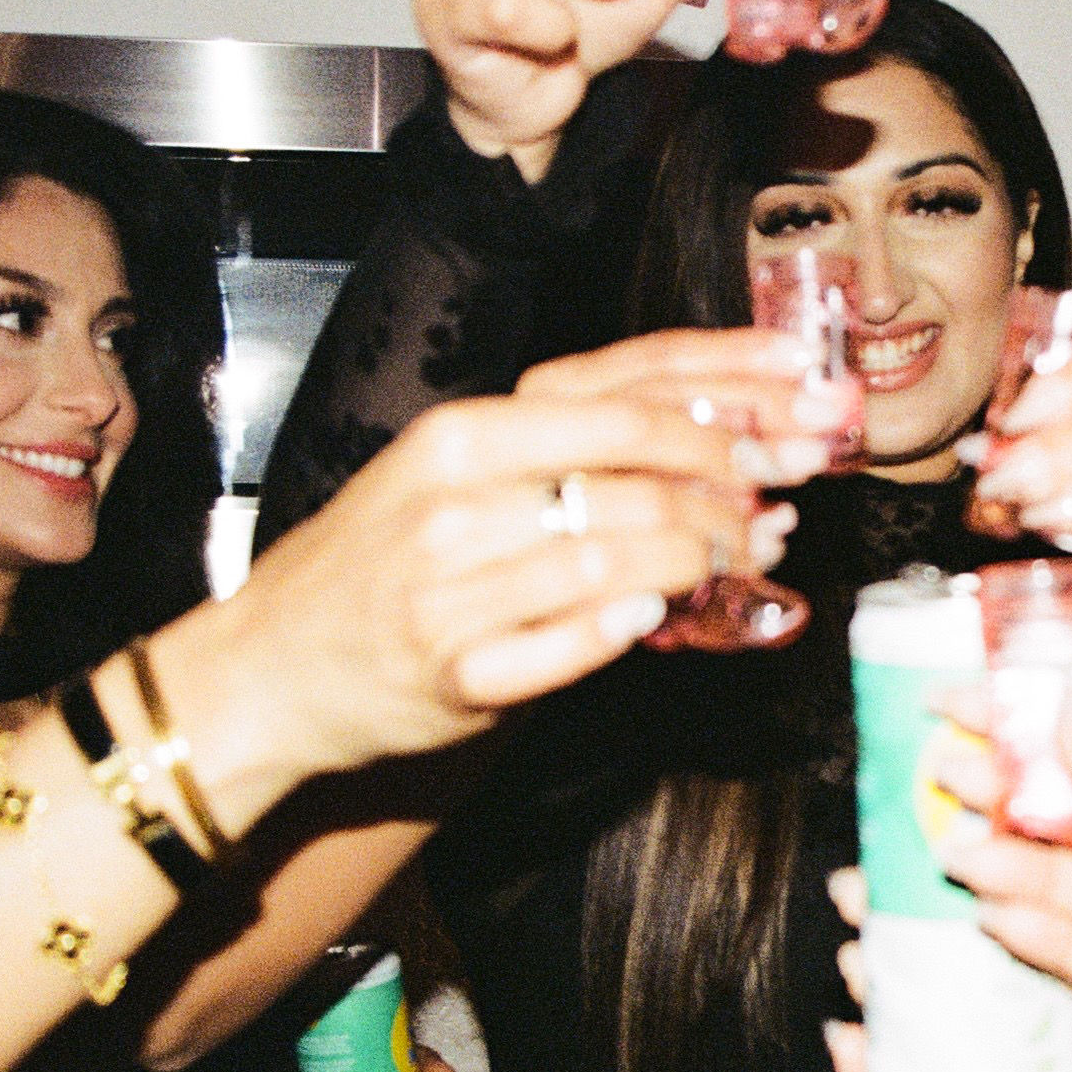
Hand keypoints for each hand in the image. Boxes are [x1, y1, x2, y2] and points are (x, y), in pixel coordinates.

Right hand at [206, 334, 827, 778]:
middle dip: (734, 487)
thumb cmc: (384, 557)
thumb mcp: (457, 473)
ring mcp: (452, 588)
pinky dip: (625, 627)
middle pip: (636, 478)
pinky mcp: (455, 672)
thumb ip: (565, 451)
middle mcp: (456, 500)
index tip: (798, 407)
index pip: (623, 398)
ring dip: (702, 561)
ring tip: (744, 557)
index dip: (727, 402)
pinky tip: (660, 612)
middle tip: (782, 500)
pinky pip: (567, 649)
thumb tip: (715, 433)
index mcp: (463, 433)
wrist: (273, 662)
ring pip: (616, 559)